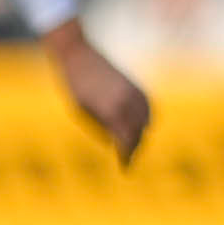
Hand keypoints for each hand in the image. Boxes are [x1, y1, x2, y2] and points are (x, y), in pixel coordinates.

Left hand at [41, 19, 150, 164]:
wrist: (79, 56)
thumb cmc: (75, 87)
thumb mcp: (83, 113)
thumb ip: (102, 127)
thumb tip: (117, 141)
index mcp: (112, 111)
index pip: (126, 141)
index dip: (127, 157)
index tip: (124, 168)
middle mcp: (127, 102)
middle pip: (139, 134)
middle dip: (134, 148)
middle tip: (128, 160)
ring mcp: (134, 92)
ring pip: (147, 121)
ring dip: (142, 134)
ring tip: (132, 146)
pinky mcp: (136, 86)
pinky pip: (148, 108)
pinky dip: (147, 120)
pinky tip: (140, 127)